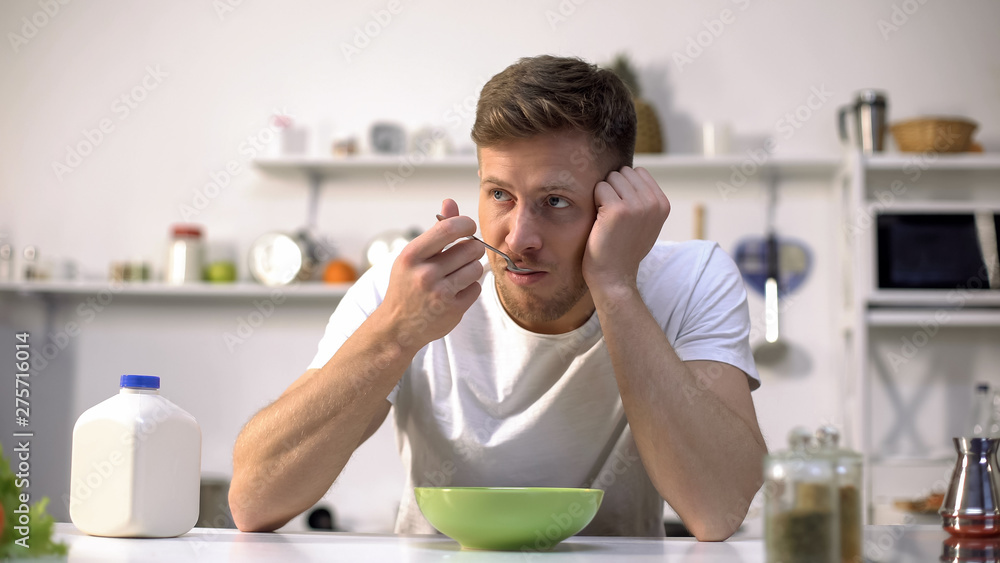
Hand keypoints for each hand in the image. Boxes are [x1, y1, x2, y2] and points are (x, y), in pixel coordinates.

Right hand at [380, 199, 484, 350]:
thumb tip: (450, 202)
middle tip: (463, 255)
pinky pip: (476, 288)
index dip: (466, 224)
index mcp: (412, 255)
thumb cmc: (407, 285)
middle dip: (472, 249)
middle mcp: (425, 274)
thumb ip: (436, 230)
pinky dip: (470, 288)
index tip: (468, 227)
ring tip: (458, 274)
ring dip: (472, 269)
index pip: (448, 229)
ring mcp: (440, 293)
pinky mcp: (453, 310)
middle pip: (470, 248)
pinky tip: (456, 291)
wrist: (398, 327)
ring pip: (476, 268)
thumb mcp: (413, 256)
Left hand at [582, 166, 669, 297]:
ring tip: (608, 218)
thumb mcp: (647, 222)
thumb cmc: (624, 248)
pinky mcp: (617, 210)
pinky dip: (594, 201)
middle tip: (613, 216)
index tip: (624, 212)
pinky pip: (599, 187)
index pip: (638, 172)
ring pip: (611, 178)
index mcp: (663, 204)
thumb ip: (646, 199)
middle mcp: (653, 203)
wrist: (614, 276)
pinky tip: (600, 220)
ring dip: (604, 195)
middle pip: (624, 172)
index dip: (625, 188)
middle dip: (614, 189)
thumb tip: (632, 171)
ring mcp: (637, 206)